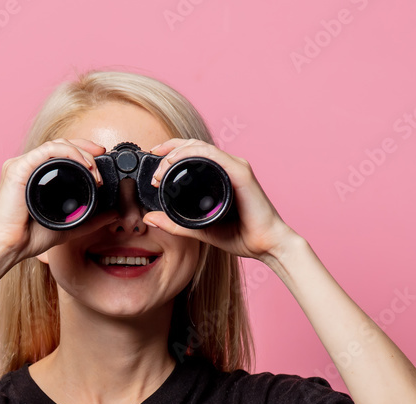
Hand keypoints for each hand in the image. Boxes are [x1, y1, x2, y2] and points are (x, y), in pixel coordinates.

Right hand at [0, 138, 119, 267]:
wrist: (10, 246)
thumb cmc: (30, 237)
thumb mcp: (69, 226)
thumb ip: (91, 220)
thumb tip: (113, 214)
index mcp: (36, 175)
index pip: (62, 153)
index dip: (83, 151)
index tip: (100, 158)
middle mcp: (28, 165)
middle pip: (61, 144)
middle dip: (85, 149)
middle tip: (100, 164)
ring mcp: (22, 164)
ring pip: (56, 144)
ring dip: (80, 152)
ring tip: (93, 169)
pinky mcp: (18, 167)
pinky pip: (47, 151)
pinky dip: (68, 153)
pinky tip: (82, 164)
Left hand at [142, 138, 300, 262]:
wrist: (266, 245)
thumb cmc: (241, 236)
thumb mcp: (199, 229)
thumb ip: (175, 224)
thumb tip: (149, 219)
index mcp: (220, 176)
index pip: (192, 154)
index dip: (170, 153)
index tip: (154, 165)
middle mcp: (228, 167)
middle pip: (193, 145)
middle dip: (169, 151)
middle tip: (155, 169)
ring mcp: (235, 167)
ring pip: (200, 147)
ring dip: (177, 153)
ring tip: (162, 168)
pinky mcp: (241, 173)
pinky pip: (214, 156)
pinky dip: (193, 155)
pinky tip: (177, 162)